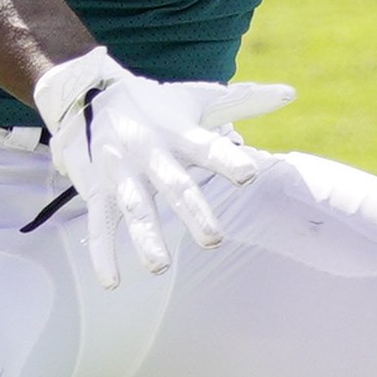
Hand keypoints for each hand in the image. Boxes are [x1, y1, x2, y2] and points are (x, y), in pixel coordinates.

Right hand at [31, 49, 291, 290]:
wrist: (84, 94)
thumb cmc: (154, 104)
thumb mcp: (194, 99)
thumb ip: (242, 102)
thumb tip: (291, 93)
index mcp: (175, 129)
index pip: (206, 145)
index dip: (226, 159)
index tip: (249, 175)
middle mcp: (147, 150)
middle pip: (172, 183)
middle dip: (192, 212)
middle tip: (213, 240)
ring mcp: (120, 172)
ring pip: (134, 208)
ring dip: (145, 238)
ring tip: (160, 267)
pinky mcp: (97, 189)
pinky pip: (98, 224)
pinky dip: (102, 254)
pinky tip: (112, 283)